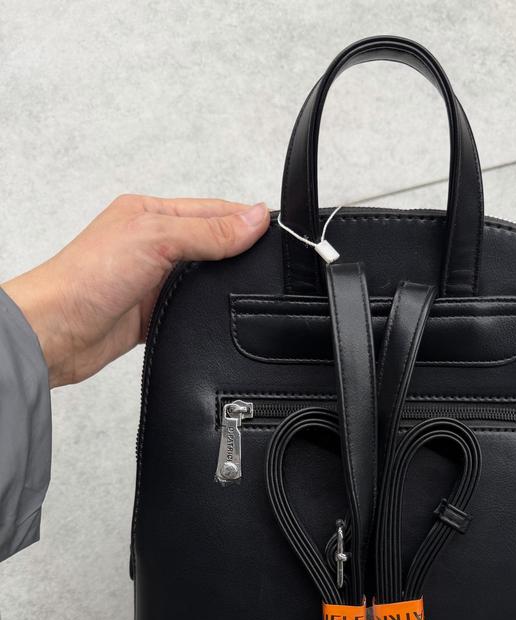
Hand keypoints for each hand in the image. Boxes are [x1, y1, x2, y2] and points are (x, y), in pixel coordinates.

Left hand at [1, 194, 269, 386]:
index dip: (246, 218)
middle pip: (212, 243)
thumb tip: (254, 218)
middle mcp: (153, 244)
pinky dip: (209, 311)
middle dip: (241, 250)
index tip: (278, 231)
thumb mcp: (156, 240)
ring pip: (204, 278)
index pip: (213, 210)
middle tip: (275, 261)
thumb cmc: (87, 277)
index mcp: (151, 214)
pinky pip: (192, 309)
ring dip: (225, 282)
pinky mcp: (153, 314)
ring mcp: (153, 281)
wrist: (56, 331)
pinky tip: (225, 313)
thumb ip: (209, 232)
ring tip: (257, 286)